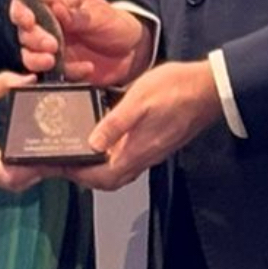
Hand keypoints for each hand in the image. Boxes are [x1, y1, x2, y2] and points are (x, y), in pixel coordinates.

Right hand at [0, 71, 50, 191]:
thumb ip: (5, 84)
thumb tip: (31, 78)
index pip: (11, 177)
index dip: (32, 171)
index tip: (50, 157)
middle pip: (17, 184)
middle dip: (39, 171)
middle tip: (60, 154)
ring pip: (11, 186)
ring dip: (29, 174)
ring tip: (49, 155)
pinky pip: (1, 182)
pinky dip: (16, 174)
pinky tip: (28, 158)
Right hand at [11, 0, 152, 86]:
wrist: (135, 49)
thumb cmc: (115, 23)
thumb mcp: (99, 14)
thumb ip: (77, 15)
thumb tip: (56, 8)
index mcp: (54, 8)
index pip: (25, 5)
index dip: (20, 13)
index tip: (29, 21)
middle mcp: (49, 29)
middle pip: (24, 34)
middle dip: (34, 40)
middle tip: (52, 45)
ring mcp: (55, 51)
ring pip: (31, 57)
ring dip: (38, 60)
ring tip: (54, 60)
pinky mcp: (64, 71)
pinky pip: (54, 75)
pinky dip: (69, 73)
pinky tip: (86, 68)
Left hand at [70, 60, 221, 190]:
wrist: (208, 88)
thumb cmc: (176, 90)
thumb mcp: (138, 100)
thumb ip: (114, 123)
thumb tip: (92, 143)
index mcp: (136, 150)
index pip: (101, 177)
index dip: (77, 175)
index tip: (59, 166)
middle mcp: (144, 157)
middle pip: (109, 180)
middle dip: (85, 176)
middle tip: (66, 162)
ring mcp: (152, 151)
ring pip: (120, 171)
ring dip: (98, 168)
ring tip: (81, 152)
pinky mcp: (158, 142)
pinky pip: (130, 159)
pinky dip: (113, 156)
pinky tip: (108, 139)